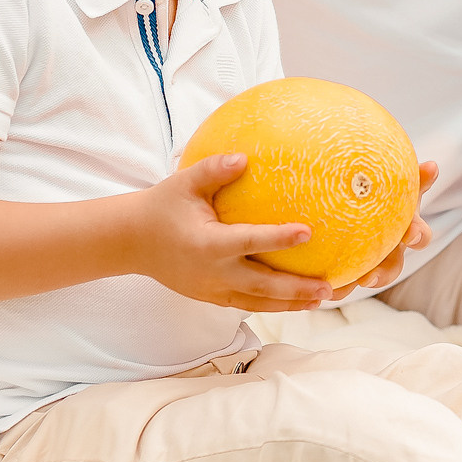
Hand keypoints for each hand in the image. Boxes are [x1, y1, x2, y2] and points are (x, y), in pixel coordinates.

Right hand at [132, 153, 344, 312]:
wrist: (132, 242)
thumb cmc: (162, 207)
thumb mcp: (183, 183)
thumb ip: (214, 169)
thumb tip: (244, 157)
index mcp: (207, 244)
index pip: (249, 241)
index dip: (278, 238)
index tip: (307, 232)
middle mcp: (212, 273)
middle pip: (262, 287)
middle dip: (296, 290)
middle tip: (329, 289)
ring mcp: (212, 290)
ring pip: (258, 303)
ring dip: (291, 304)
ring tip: (322, 300)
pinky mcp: (211, 297)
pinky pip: (246, 304)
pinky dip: (272, 305)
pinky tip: (298, 301)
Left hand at [342, 162, 437, 297]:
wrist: (361, 198)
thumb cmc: (384, 187)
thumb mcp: (398, 180)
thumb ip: (414, 177)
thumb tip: (432, 166)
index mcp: (406, 230)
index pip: (419, 235)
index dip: (417, 236)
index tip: (410, 234)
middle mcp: (391, 251)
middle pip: (392, 268)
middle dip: (382, 276)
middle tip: (369, 279)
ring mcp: (370, 262)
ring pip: (363, 279)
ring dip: (349, 287)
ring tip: (334, 292)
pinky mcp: (349, 268)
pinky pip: (340, 281)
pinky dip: (330, 286)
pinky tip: (312, 289)